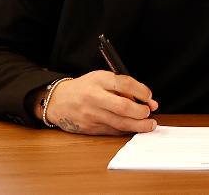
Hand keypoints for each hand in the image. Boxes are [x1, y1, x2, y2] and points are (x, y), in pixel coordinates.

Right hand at [36, 71, 157, 134]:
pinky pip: (113, 131)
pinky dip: (126, 130)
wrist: (59, 101)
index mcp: (99, 80)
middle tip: (149, 112)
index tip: (149, 96)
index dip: (141, 91)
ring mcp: (91, 115)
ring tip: (149, 124)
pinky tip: (133, 128)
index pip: (124, 84)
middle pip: (123, 107)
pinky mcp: (90, 128)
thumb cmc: (85, 88)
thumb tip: (147, 100)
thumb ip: (124, 86)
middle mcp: (94, 98)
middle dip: (140, 111)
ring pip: (119, 123)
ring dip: (138, 125)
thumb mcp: (102, 78)